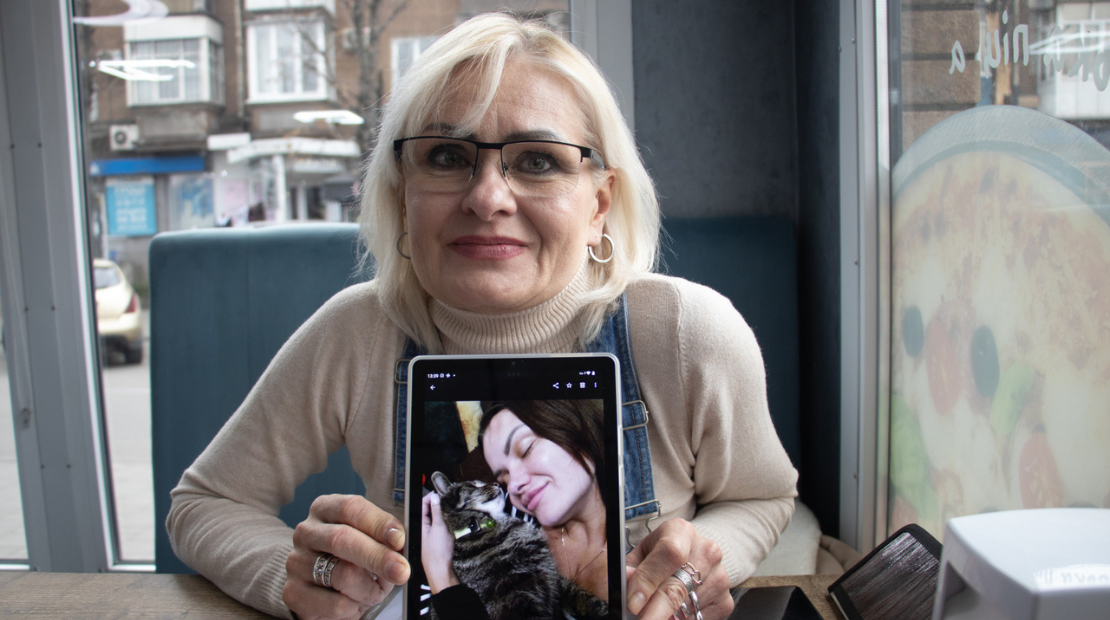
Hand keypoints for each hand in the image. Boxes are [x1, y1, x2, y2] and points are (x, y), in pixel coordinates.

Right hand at [283, 494, 410, 619]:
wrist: (323, 591)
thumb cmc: (352, 560)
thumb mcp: (371, 542)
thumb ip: (386, 539)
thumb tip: (401, 544)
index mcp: (325, 509)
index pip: (351, 508)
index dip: (378, 523)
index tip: (399, 539)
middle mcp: (306, 532)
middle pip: (342, 539)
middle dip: (377, 556)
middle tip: (401, 570)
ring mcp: (297, 562)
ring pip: (342, 574)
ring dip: (368, 588)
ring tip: (372, 590)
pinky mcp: (293, 593)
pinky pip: (336, 604)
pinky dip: (355, 607)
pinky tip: (353, 602)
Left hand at [421, 492, 459, 592]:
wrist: (441, 571)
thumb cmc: (438, 553)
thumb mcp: (439, 527)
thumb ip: (437, 510)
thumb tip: (435, 497)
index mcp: (418, 524)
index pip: (422, 503)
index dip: (432, 496)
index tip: (442, 492)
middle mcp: (420, 528)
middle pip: (428, 510)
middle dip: (438, 505)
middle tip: (448, 502)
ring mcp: (426, 535)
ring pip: (433, 518)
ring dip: (441, 514)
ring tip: (450, 514)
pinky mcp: (432, 541)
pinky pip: (437, 526)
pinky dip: (443, 523)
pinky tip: (449, 525)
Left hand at [625, 519, 732, 619]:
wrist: (694, 556)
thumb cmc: (661, 555)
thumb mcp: (641, 553)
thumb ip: (630, 568)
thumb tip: (626, 583)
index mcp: (680, 531)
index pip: (669, 553)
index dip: (649, 580)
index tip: (634, 603)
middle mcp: (705, 551)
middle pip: (679, 587)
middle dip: (655, 611)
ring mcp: (719, 576)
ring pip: (688, 608)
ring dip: (667, 617)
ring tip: (653, 611)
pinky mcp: (725, 600)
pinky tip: (673, 614)